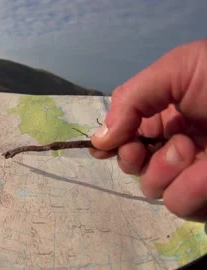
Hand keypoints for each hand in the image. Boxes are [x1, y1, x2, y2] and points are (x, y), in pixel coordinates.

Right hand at [89, 38, 206, 221]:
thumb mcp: (176, 69)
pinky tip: (203, 169)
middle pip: (132, 165)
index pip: (123, 135)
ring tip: (191, 149)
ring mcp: (195, 172)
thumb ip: (130, 99)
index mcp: (165, 113)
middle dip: (134, 156)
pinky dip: (187, 189)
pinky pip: (181, 204)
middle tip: (147, 146)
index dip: (112, 143)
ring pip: (153, 188)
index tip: (109, 145)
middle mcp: (175, 143)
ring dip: (164, 169)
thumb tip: (99, 140)